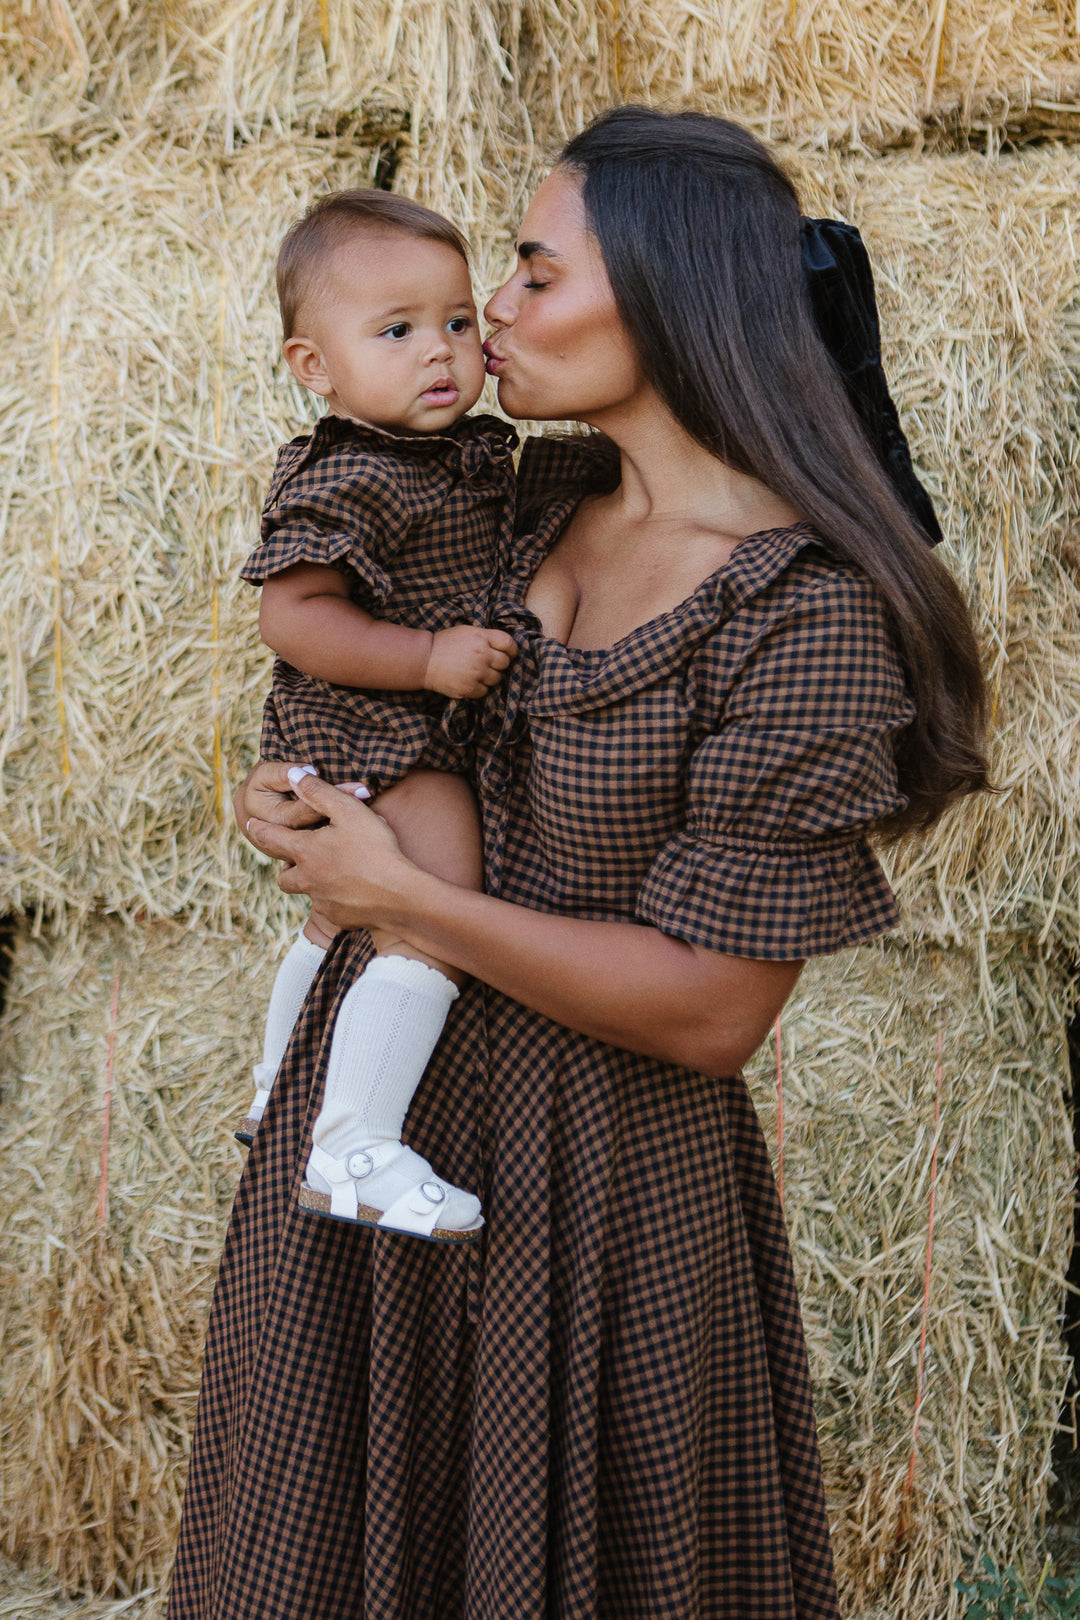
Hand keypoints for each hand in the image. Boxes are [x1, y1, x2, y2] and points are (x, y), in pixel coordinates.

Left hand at [244, 771, 418, 932]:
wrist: (398, 896)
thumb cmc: (374, 849)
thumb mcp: (348, 810)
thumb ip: (319, 792)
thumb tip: (293, 775)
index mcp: (305, 851)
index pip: (270, 838)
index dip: (259, 829)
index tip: (251, 824)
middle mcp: (306, 879)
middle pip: (283, 876)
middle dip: (286, 865)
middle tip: (294, 857)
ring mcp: (321, 901)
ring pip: (306, 892)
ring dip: (309, 883)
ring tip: (324, 874)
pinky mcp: (338, 917)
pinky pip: (329, 908)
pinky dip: (335, 899)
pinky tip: (353, 891)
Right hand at [423, 624, 516, 698]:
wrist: (425, 659)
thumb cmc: (446, 643)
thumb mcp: (467, 631)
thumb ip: (487, 637)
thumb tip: (507, 647)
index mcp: (481, 637)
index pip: (508, 644)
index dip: (512, 650)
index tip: (509, 654)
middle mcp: (481, 654)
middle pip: (505, 663)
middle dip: (499, 664)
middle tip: (487, 663)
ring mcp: (476, 673)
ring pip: (497, 679)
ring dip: (489, 677)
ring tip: (475, 672)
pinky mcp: (469, 688)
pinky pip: (485, 691)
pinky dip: (479, 688)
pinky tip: (469, 680)